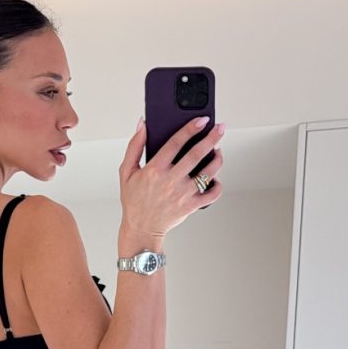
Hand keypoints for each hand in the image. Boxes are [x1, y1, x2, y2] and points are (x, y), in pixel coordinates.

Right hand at [118, 112, 222, 243]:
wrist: (140, 228)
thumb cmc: (134, 199)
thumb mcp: (126, 171)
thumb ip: (134, 146)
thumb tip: (143, 124)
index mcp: (154, 169)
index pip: (176, 143)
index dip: (190, 129)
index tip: (202, 120)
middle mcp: (170, 180)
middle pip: (196, 155)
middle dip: (211, 138)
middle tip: (221, 128)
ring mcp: (182, 194)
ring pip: (208, 173)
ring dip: (217, 159)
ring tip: (218, 151)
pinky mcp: (191, 206)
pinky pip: (211, 195)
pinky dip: (217, 185)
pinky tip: (215, 178)